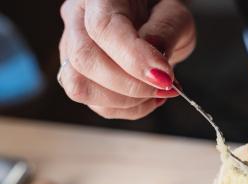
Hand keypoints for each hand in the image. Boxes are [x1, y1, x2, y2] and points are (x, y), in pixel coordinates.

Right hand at [58, 0, 194, 118]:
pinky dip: (128, 109)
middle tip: (167, 86)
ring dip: (126, 101)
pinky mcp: (80, 75)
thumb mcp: (175, 13)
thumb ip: (166, 33)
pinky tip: (148, 98)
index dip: (134, 59)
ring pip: (81, 88)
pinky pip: (96, 104)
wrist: (155, 16)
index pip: (103, 29)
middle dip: (131, 86)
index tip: (164, 77)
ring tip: (158, 92)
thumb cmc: (162, 9)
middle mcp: (77, 19)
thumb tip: (153, 67)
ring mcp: (73, 48)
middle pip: (85, 61)